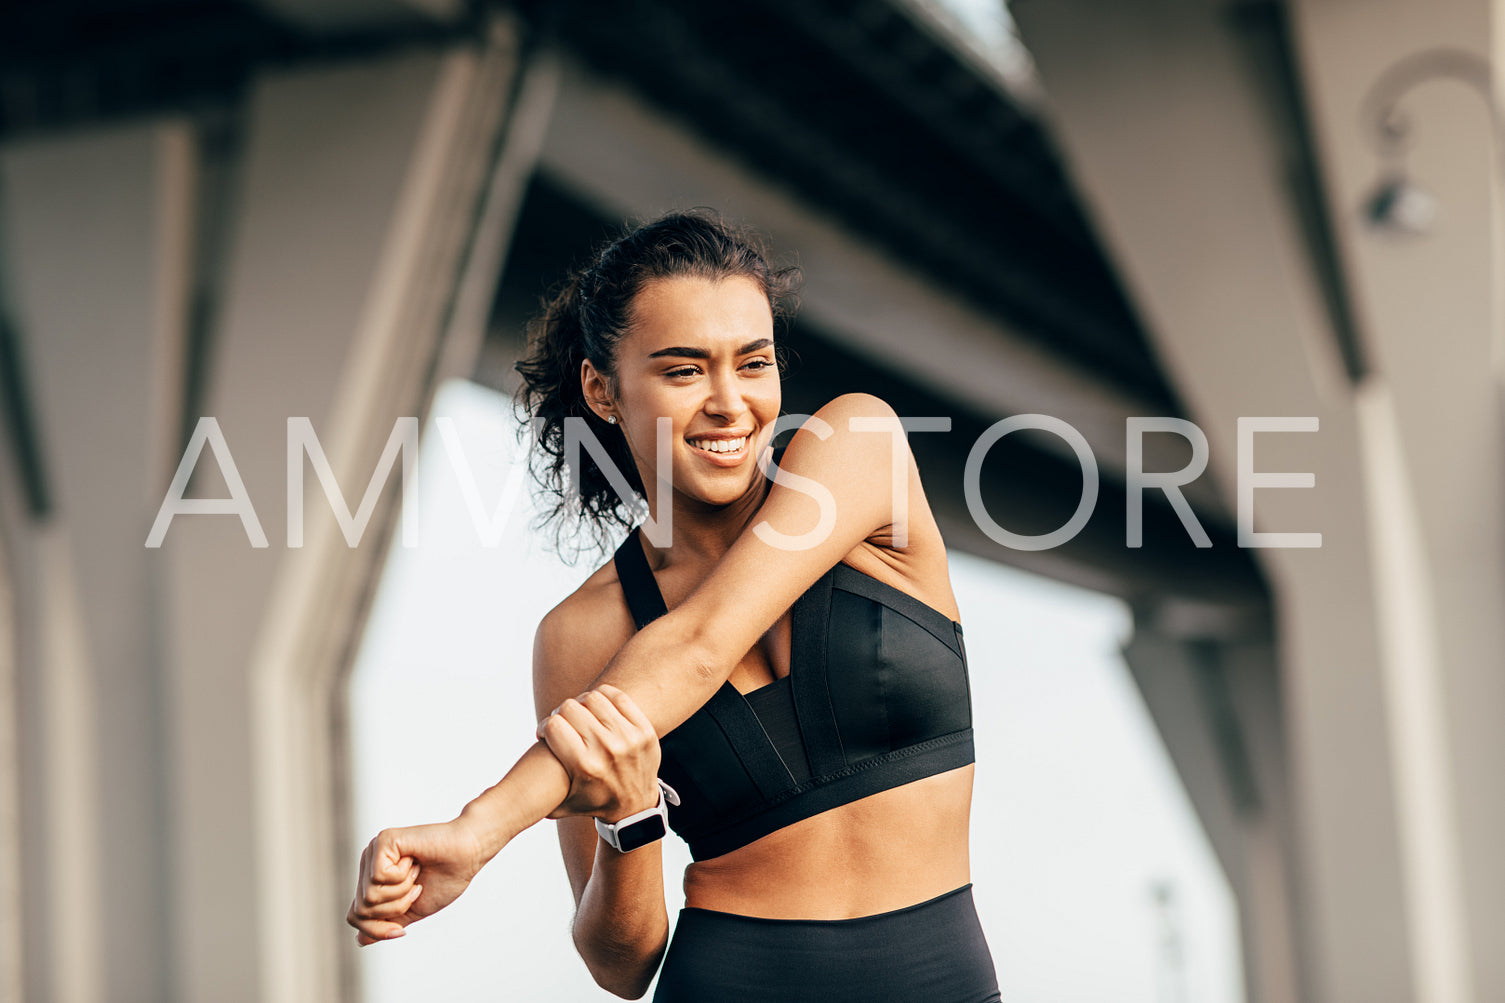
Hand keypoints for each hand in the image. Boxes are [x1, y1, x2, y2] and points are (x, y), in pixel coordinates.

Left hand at [347, 815, 487, 945]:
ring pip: (369, 895)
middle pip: (360, 910)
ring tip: (416, 874)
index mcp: (373, 880)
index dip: (376, 930)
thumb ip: (387, 922)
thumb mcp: (412, 910)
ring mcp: (374, 851)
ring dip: (401, 892)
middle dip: (394, 909)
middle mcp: (369, 864)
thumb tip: (359, 941)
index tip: (401, 931)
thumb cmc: (445, 879)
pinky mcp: (383, 841)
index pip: (355, 916)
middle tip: (416, 888)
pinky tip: (414, 862)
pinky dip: (402, 877)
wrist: (468, 855)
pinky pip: (379, 877)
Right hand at [537, 684, 660, 821]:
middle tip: (563, 722)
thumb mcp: (561, 805)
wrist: (636, 808)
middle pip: (571, 708)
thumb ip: (532, 799)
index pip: (554, 726)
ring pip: (593, 698)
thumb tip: (502, 797)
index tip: (545, 731)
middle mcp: (607, 750)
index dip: (545, 726)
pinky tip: (597, 708)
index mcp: (585, 767)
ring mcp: (628, 738)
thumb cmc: (592, 803)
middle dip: (561, 713)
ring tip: (580, 714)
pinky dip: (603, 697)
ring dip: (581, 703)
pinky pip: (618, 697)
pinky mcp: (644, 730)